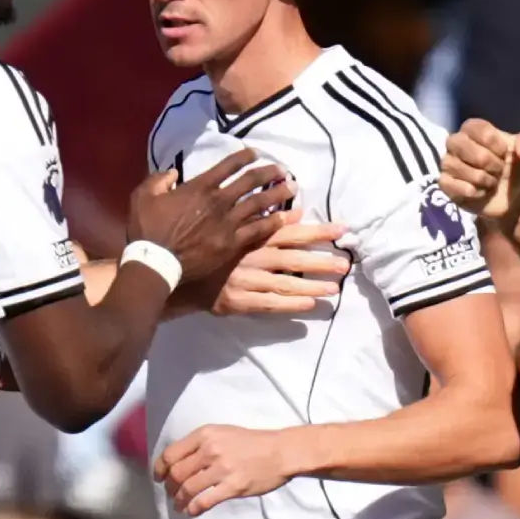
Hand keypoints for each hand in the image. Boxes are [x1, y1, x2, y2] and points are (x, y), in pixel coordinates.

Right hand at [128, 150, 293, 282]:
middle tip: (283, 169)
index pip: (227, 165)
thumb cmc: (147, 230)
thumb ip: (159, 179)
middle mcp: (218, 201)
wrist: (155, 263)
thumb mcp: (143, 196)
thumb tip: (173, 172)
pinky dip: (273, 222)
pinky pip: (258, 229)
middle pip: (250, 181)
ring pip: (259, 203)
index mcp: (199, 187)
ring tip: (292, 187)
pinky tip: (285, 217)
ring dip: (277, 194)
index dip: (244, 156)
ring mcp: (227, 223)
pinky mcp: (232, 243)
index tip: (255, 153)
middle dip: (269, 173)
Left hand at [156, 424, 300, 515]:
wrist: (280, 451)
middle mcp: (210, 450)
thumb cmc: (252, 442)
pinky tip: (192, 511)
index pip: (171, 454)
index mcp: (205, 434)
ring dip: (179, 500)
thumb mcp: (223, 432)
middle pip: (176, 474)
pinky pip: (205, 501)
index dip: (159, 469)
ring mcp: (222, 469)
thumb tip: (178, 462)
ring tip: (179, 506)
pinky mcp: (233, 486)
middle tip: (171, 494)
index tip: (159, 478)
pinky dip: (193, 508)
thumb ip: (200, 444)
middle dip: (169, 487)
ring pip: (188, 489)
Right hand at [178, 214, 349, 315]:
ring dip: (312, 287)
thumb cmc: (209, 248)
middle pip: (293, 259)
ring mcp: (245, 280)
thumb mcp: (235, 228)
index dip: (317, 231)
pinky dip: (290, 305)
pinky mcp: (238, 301)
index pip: (291, 232)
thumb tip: (296, 212)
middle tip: (344, 266)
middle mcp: (252, 257)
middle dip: (321, 262)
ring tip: (334, 290)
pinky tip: (309, 306)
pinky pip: (269, 305)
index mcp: (252, 237)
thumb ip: (265, 220)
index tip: (342, 229)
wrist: (175, 273)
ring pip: (285, 284)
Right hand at [441, 119, 519, 221]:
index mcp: (473, 128)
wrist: (512, 197)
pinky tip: (480, 192)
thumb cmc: (517, 167)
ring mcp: (447, 162)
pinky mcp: (445, 183)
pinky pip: (454, 186)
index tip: (505, 154)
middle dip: (492, 166)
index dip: (498, 147)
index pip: (482, 131)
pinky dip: (474, 192)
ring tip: (491, 182)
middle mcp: (456, 141)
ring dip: (485, 180)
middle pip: (471, 151)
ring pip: (463, 170)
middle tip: (499, 171)